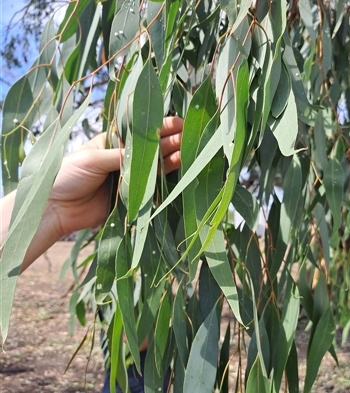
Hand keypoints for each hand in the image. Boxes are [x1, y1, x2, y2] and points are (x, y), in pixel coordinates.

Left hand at [48, 116, 182, 236]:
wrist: (57, 208)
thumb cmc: (67, 175)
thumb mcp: (93, 159)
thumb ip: (121, 155)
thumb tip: (147, 151)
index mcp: (113, 141)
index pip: (141, 131)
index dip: (160, 125)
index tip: (179, 123)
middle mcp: (124, 156)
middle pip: (152, 147)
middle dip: (171, 140)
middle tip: (188, 137)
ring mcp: (130, 176)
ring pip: (155, 165)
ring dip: (172, 157)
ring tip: (187, 150)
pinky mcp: (132, 194)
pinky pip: (152, 185)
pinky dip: (165, 178)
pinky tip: (179, 168)